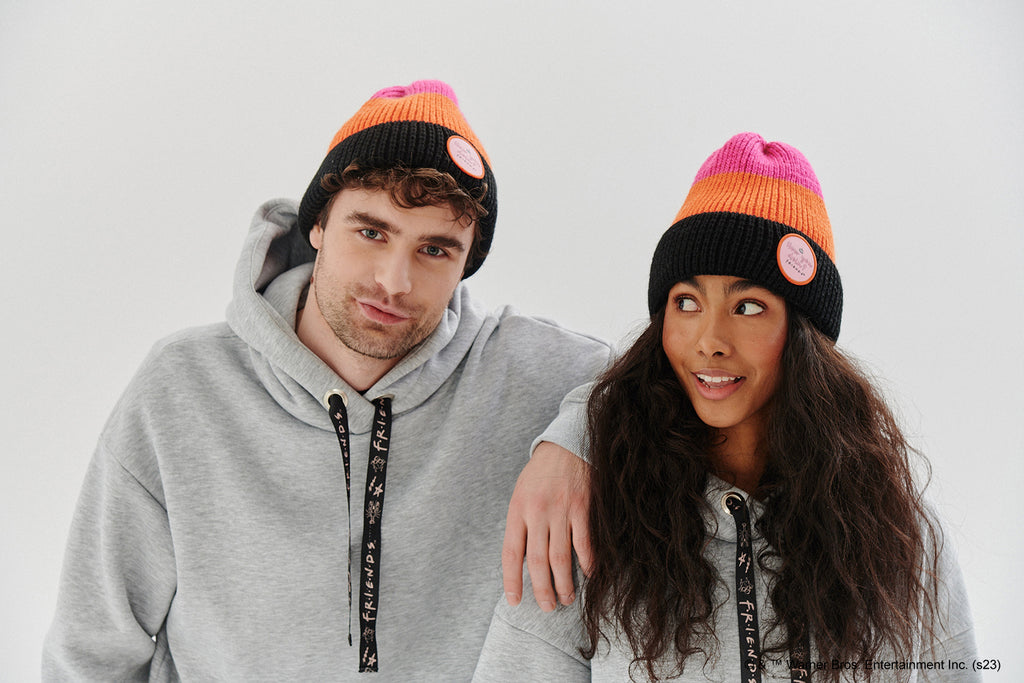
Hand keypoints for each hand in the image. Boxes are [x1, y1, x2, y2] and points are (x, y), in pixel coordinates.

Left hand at [501, 441, 591, 610]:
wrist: (566, 445)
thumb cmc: (541, 473)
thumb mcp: (521, 494)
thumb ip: (521, 524)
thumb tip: (524, 562)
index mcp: (517, 509)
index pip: (511, 553)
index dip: (512, 580)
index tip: (515, 600)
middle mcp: (538, 512)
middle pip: (538, 562)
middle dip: (542, 590)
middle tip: (547, 607)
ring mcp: (561, 510)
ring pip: (561, 558)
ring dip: (564, 584)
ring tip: (566, 598)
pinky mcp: (583, 508)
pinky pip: (585, 543)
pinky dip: (587, 563)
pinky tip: (588, 575)